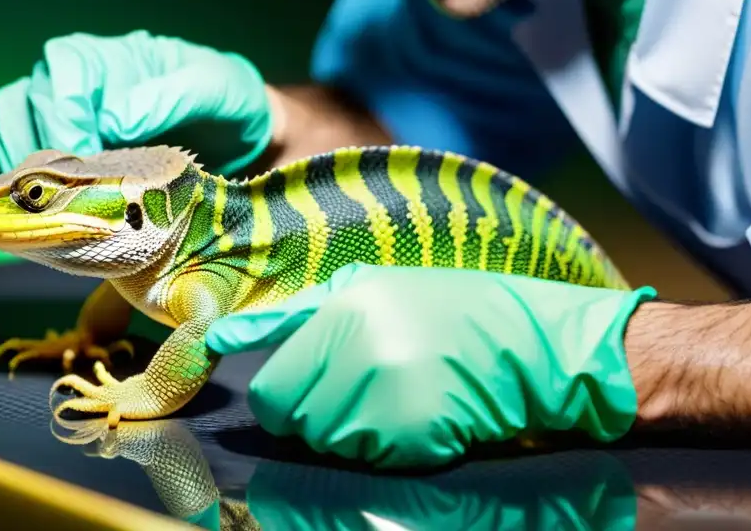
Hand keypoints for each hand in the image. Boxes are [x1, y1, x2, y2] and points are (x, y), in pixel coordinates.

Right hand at [0, 30, 272, 179]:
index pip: (61, 72)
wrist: (224, 135)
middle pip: (20, 104)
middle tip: (67, 191)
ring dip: (14, 170)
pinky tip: (30, 211)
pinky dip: (6, 185)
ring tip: (45, 205)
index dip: (66, 114)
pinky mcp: (46, 152)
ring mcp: (49, 116)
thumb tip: (116, 120)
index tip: (85, 154)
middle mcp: (64, 80)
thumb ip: (168, 96)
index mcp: (101, 56)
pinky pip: (2, 162)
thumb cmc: (218, 100)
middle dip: (38, 149)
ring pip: (3, 132)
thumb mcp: (212, 88)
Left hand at [205, 263, 656, 468]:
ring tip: (402, 402)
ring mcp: (389, 388)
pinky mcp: (420, 426)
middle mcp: (358, 344)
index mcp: (340, 308)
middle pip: (300, 422)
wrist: (533, 344)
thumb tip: (218, 336)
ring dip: (360, 437)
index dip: (292, 400)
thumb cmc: (446, 314)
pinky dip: (398, 452)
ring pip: (334, 446)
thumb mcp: (366, 290)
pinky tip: (428, 421)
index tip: (318, 393)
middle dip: (324, 419)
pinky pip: (378, 461)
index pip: (272, 391)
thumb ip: (290, 317)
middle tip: (371, 395)